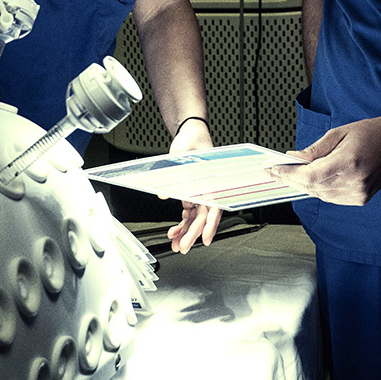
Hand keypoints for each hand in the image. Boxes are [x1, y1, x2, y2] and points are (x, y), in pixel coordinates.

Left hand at [163, 118, 221, 254]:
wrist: (191, 133)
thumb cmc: (192, 140)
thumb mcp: (183, 155)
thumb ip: (177, 175)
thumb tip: (166, 195)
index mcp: (211, 181)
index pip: (214, 207)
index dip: (210, 225)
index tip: (205, 239)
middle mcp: (207, 189)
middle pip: (203, 217)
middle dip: (193, 234)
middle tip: (183, 247)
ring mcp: (199, 192)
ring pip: (195, 218)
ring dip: (186, 232)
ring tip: (176, 245)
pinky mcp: (191, 192)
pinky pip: (188, 213)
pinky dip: (180, 223)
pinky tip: (173, 231)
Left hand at [268, 113, 380, 205]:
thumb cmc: (370, 133)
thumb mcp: (338, 133)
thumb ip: (314, 149)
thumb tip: (293, 158)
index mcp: (348, 162)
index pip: (310, 175)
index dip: (289, 174)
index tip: (274, 170)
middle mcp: (354, 181)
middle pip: (313, 186)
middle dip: (292, 180)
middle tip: (275, 173)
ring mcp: (358, 193)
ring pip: (320, 195)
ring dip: (304, 186)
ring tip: (290, 176)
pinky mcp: (360, 199)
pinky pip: (331, 198)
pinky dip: (319, 190)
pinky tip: (311, 180)